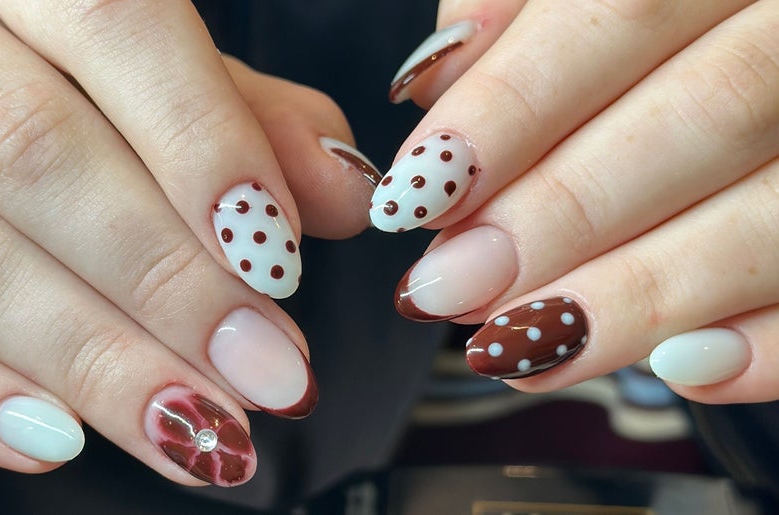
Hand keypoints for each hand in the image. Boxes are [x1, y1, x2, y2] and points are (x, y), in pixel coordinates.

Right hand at [0, 1, 376, 485]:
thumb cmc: (44, 65)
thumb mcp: (147, 66)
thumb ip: (241, 115)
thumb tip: (342, 196)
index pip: (114, 27)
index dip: (204, 147)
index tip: (280, 263)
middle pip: (34, 150)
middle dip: (167, 281)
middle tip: (266, 371)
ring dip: (91, 361)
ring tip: (194, 429)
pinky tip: (55, 439)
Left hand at [375, 0, 778, 402]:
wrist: (759, 36)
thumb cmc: (658, 18)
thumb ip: (517, 10)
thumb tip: (436, 89)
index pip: (621, 15)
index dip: (511, 111)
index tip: (420, 192)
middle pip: (709, 116)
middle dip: (563, 216)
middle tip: (453, 284)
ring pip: (776, 214)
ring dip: (638, 297)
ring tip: (519, 344)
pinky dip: (768, 345)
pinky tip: (679, 369)